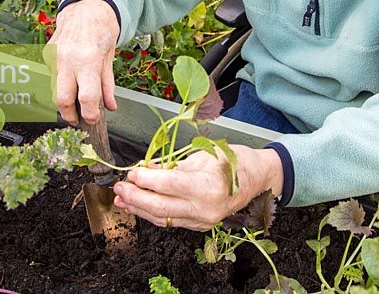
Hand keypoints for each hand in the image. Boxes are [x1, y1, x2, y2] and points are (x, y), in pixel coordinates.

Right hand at [45, 0, 119, 124]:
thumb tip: (109, 107)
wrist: (86, 7)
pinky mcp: (46, 54)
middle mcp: (67, 60)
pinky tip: (70, 75)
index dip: (90, 115)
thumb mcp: (110, 57)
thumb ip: (108, 84)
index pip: (87, 98)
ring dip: (65, 98)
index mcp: (88, 60)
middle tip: (78, 118)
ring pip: (54, 89)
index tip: (92, 120)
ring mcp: (54, 56)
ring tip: (76, 97)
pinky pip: (52, 76)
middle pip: (62, 100)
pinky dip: (61, 81)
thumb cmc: (102, 30)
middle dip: (70, 115)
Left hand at [112, 146, 283, 230]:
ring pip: (162, 219)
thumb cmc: (236, 161)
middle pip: (161, 207)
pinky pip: (170, 221)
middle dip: (135, 198)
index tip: (131, 172)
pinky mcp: (200, 225)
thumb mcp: (204, 154)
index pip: (168, 185)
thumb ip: (174, 165)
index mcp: (208, 186)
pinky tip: (139, 207)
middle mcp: (205, 208)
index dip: (145, 180)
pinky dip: (152, 214)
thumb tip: (146, 168)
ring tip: (122, 199)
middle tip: (119, 187)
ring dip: (139, 209)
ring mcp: (203, 220)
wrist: (258, 178)